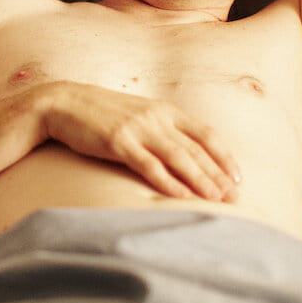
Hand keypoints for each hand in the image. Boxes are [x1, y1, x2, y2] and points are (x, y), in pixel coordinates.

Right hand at [41, 82, 239, 201]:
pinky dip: (169, 183)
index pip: (206, 133)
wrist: (63, 103)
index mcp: (165, 109)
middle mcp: (156, 117)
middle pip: (196, 149)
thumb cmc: (101, 113)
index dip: (225, 156)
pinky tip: (182, 197)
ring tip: (217, 199)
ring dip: (200, 181)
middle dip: (218, 174)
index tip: (238, 176)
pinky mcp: (118, 142)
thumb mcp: (138, 113)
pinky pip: (150, 166)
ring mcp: (138, 129)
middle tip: (234, 196)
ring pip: (178, 158)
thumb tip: (184, 152)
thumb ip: (161, 127)